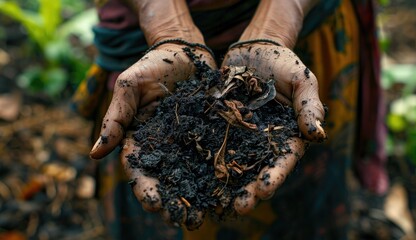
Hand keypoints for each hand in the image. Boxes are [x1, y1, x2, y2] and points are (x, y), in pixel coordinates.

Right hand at [89, 43, 215, 228]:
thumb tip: (94, 154)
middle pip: (168, 177)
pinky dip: (221, 172)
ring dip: (198, 194)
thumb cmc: (153, 65)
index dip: (146, 187)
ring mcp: (191, 141)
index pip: (141, 168)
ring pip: (193, 172)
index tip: (155, 203)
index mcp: (143, 138)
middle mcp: (167, 145)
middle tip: (182, 219)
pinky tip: (229, 188)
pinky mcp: (212, 133)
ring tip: (207, 213)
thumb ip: (116, 118)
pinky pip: (216, 154)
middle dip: (174, 200)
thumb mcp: (130, 87)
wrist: (185, 51)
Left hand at [222, 42, 326, 213]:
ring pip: (233, 164)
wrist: (254, 49)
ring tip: (217, 200)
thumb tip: (318, 135)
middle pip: (257, 170)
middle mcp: (262, 142)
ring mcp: (240, 136)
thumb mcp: (302, 80)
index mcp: (287, 136)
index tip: (264, 190)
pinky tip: (195, 175)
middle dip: (249, 190)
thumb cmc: (284, 64)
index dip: (274, 176)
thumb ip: (309, 106)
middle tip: (239, 206)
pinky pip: (212, 144)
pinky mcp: (220, 127)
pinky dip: (206, 160)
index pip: (283, 161)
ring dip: (226, 183)